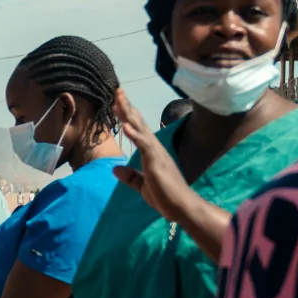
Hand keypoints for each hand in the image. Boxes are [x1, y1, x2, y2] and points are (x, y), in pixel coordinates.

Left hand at [110, 87, 197, 223]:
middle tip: (117, 90)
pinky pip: (144, 145)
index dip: (127, 117)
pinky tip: (126, 125)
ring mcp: (156, 153)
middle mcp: (155, 148)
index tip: (116, 103)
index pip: (137, 130)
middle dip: (127, 107)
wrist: (181, 207)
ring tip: (119, 98)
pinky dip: (135, 134)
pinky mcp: (156, 161)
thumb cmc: (166, 198)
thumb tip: (116, 169)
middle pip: (139, 123)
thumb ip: (130, 177)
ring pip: (141, 128)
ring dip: (129, 113)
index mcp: (151, 152)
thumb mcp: (143, 186)